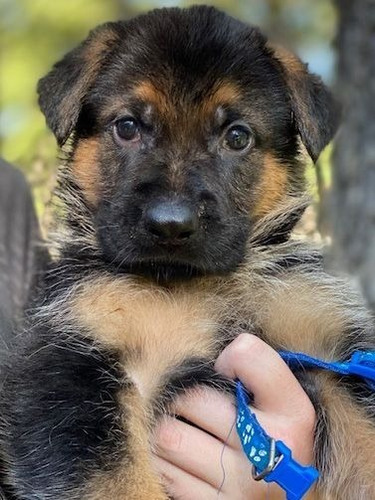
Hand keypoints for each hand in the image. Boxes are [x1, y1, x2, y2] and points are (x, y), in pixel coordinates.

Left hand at [152, 334, 315, 498]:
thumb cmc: (272, 441)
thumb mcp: (281, 404)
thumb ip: (255, 372)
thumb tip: (210, 364)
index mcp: (292, 413)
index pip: (247, 355)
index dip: (230, 359)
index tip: (229, 376)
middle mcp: (270, 449)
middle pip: (193, 398)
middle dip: (186, 400)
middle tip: (196, 409)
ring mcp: (241, 485)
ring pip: (169, 436)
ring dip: (168, 432)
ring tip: (186, 435)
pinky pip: (163, 470)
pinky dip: (165, 462)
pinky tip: (184, 463)